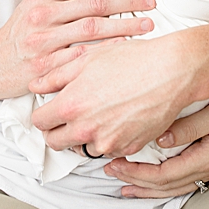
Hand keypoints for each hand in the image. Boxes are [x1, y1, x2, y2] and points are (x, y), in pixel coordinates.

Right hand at [0, 0, 154, 98]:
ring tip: (147, 24)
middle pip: (97, 4)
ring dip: (125, 25)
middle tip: (152, 4)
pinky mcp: (44, 65)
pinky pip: (82, 55)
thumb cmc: (19, 33)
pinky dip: (106, 50)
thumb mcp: (37, 4)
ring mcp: (42, 40)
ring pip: (93, 28)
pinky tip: (126, 48)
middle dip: (130, 2)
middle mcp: (42, 14)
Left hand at [27, 34, 197, 158]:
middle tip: (72, 116)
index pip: (39, 122)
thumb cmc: (134, 59)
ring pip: (83, 148)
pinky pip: (110, 150)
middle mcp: (86, 129)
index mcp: (71, 106)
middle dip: (59, 130)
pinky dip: (111, 139)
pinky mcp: (129, 147)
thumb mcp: (91, 59)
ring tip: (100, 116)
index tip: (53, 109)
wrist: (174, 71)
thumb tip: (35, 85)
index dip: (44, 113)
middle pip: (55, 142)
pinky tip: (121, 119)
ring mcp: (108, 141)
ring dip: (85, 137)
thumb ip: (56, 75)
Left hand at [105, 90, 208, 197]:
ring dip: (148, 187)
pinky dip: (164, 182)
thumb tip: (158, 140)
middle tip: (109, 173)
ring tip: (126, 186)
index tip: (113, 163)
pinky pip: (184, 178)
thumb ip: (188, 127)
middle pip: (165, 186)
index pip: (162, 176)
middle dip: (135, 182)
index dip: (135, 173)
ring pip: (175, 186)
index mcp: (208, 158)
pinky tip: (157, 178)